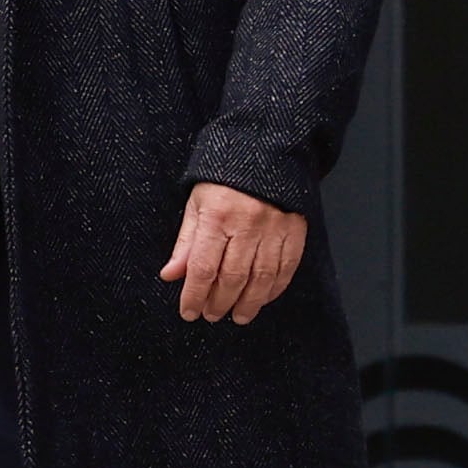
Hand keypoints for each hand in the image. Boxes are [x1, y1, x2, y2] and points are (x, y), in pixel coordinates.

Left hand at [160, 183, 306, 324]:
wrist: (265, 150)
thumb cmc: (225, 177)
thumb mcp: (197, 204)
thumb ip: (186, 243)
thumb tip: (171, 275)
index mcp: (218, 216)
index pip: (203, 268)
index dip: (194, 296)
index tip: (189, 312)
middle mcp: (248, 224)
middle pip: (233, 278)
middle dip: (220, 303)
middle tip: (211, 315)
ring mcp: (275, 228)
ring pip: (261, 279)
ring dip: (248, 304)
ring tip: (238, 316)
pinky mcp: (295, 230)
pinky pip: (286, 268)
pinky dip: (274, 289)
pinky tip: (262, 299)